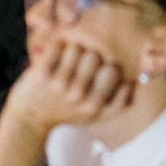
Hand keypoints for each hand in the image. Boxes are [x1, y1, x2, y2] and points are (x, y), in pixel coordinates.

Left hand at [0, 39, 131, 138]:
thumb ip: (118, 104)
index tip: (98, 70)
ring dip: (72, 50)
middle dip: (89, 56)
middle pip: (96, 57)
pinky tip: (54, 56)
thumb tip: (136, 82)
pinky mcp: (41, 74)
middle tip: (80, 63)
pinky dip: (56, 46)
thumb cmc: (65, 112)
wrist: (29, 119)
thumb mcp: (94, 116)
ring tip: (67, 60)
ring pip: (77, 48)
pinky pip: (57, 46)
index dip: (107, 66)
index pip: (114, 72)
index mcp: (95, 107)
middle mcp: (79, 97)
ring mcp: (60, 85)